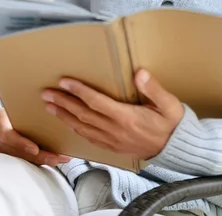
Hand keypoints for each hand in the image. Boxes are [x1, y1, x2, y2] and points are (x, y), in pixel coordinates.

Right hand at [0, 107, 70, 166]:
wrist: (5, 109)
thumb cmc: (15, 102)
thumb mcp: (18, 100)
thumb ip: (29, 102)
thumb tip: (52, 99)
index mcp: (0, 120)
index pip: (7, 135)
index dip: (21, 144)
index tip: (36, 149)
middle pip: (19, 151)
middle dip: (39, 156)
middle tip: (56, 157)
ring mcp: (3, 146)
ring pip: (24, 157)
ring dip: (44, 159)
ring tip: (62, 158)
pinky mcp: (11, 152)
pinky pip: (27, 158)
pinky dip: (42, 158)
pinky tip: (58, 157)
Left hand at [41, 69, 184, 159]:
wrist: (175, 147)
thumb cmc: (171, 122)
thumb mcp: (168, 104)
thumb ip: (153, 88)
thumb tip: (139, 73)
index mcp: (126, 117)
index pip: (96, 102)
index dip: (79, 91)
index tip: (64, 82)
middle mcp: (115, 130)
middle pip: (83, 115)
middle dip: (63, 103)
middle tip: (46, 94)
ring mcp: (112, 140)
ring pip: (82, 128)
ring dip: (64, 116)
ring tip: (50, 107)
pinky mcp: (112, 146)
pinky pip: (89, 138)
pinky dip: (75, 130)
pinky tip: (68, 124)